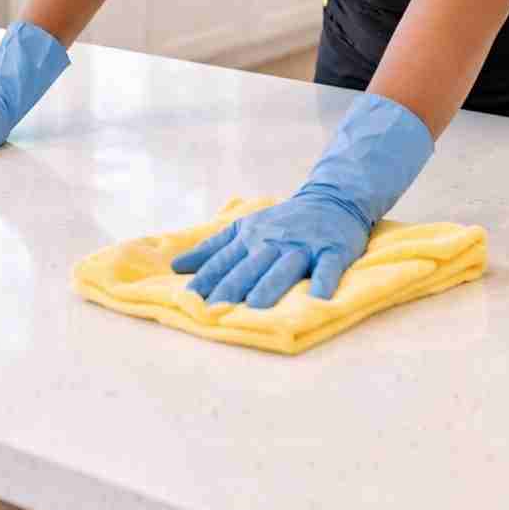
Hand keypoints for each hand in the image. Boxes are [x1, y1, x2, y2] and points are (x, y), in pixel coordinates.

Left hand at [171, 190, 370, 308]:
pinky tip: (317, 298)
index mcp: (250, 236)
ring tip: (256, 306)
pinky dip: (323, 281)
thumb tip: (176, 266)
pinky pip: (328, 267)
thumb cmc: (282, 222)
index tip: (186, 299)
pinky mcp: (332, 250)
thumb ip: (213, 249)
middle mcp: (273, 241)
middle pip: (250, 266)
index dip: (205, 279)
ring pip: (284, 267)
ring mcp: (304, 246)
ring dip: (270, 285)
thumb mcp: (245, 228)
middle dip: (231, 287)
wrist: (331, 200)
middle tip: (214, 310)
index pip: (223, 260)